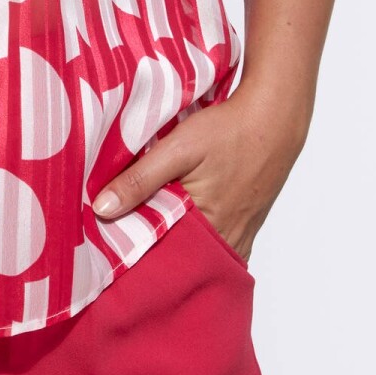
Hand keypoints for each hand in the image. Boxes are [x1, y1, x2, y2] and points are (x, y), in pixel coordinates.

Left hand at [86, 84, 303, 263]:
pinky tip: (180, 219)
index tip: (107, 238)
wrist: (273, 119)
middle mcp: (226, 240)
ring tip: (146, 224)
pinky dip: (196, 236)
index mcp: (207, 228)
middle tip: (121, 231)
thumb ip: (140, 179)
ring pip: (198, 250)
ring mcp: (239, 234)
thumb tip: (102, 209)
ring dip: (174, 239)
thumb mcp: (178, 149)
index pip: (160, 253)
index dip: (133, 245)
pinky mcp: (246, 224)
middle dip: (152, 246)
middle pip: (180, 255)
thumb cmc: (227, 132)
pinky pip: (216, 242)